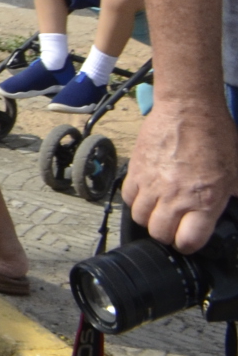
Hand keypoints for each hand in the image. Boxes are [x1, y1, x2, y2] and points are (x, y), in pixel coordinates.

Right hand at [126, 101, 237, 253]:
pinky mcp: (136, 169)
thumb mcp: (237, 174)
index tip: (191, 239)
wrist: (189, 110)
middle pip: (159, 233)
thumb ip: (232, 197)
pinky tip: (147, 193)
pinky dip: (136, 200)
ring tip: (160, 209)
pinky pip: (128, 196)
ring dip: (150, 217)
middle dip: (167, 234)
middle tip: (175, 225)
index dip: (189, 245)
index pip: (187, 242)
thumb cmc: (216, 138)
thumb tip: (232, 207)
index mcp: (203, 201)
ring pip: (140, 217)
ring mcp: (152, 183)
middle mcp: (175, 196)